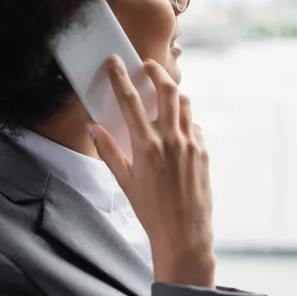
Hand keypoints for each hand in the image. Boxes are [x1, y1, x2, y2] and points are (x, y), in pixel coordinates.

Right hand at [88, 55, 214, 288]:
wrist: (184, 233)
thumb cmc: (150, 210)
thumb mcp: (124, 181)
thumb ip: (108, 151)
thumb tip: (92, 128)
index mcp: (146, 145)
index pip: (129, 101)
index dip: (119, 77)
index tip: (115, 62)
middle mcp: (171, 139)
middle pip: (166, 90)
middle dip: (156, 71)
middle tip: (148, 66)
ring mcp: (191, 144)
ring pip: (185, 104)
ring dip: (173, 92)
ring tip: (164, 92)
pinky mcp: (203, 152)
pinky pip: (195, 126)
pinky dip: (185, 121)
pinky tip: (178, 129)